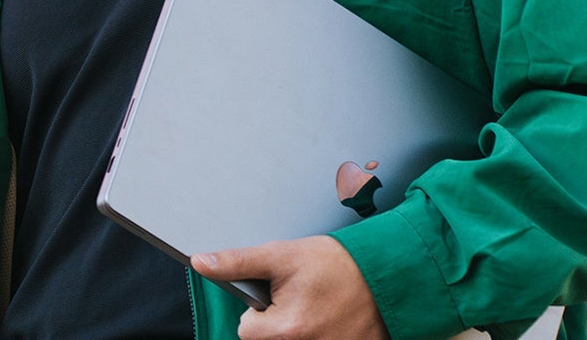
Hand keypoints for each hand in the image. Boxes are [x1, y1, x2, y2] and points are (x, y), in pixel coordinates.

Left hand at [191, 235, 388, 339]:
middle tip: (301, 298)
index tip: (279, 293)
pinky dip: (317, 336)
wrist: (386, 274)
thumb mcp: (282, 254)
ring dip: (296, 331)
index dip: (259, 309)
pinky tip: (329, 322)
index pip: (245, 330)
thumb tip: (200, 262)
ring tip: (316, 309)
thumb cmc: (335, 263)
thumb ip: (238, 261)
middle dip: (277, 323)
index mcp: (285, 330)